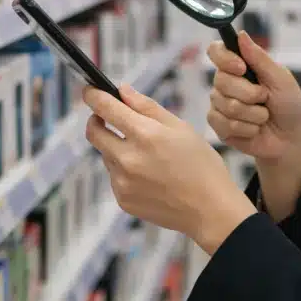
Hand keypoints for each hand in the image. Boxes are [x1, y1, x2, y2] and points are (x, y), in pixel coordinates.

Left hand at [84, 85, 255, 254]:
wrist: (210, 210)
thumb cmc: (201, 165)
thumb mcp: (180, 127)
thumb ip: (147, 107)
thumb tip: (123, 91)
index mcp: (145, 134)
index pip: (105, 108)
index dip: (93, 95)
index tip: (90, 91)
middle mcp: (128, 158)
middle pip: (93, 132)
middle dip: (96, 120)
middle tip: (107, 117)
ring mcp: (122, 182)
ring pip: (106, 155)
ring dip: (116, 147)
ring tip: (147, 155)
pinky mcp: (123, 199)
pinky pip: (114, 177)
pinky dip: (124, 170)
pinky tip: (150, 176)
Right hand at [206, 31, 300, 162]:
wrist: (290, 139)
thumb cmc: (289, 106)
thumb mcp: (281, 79)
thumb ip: (260, 59)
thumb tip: (241, 34)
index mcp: (240, 66)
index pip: (216, 51)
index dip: (224, 59)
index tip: (242, 68)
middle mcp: (226, 82)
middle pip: (221, 80)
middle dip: (250, 93)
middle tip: (265, 99)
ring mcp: (220, 104)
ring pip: (225, 104)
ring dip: (253, 114)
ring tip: (264, 116)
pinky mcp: (219, 125)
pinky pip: (224, 124)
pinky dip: (247, 128)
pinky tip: (255, 129)